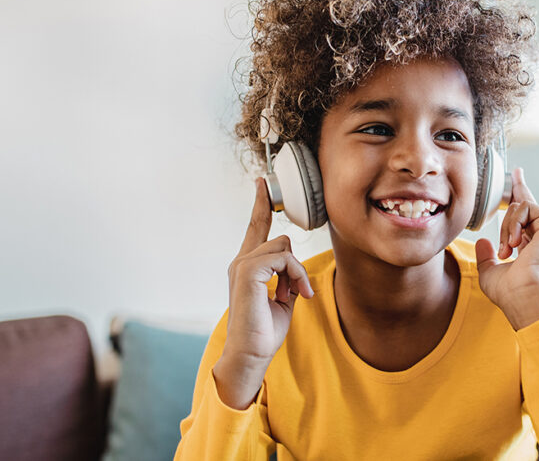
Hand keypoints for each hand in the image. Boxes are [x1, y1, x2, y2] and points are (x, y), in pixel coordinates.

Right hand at [213, 177, 314, 409]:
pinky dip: (295, 276)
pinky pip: (283, 259)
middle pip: (279, 237)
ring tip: (293, 296)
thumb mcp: (282, 299)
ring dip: (296, 273)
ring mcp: (242, 265)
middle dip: (295, 265)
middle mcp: (241, 262)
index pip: (255, 228)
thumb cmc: (264, 332)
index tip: (262, 184)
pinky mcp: (247, 272)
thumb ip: (287, 277)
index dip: (261, 205)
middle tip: (297, 292)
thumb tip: (295, 266)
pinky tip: (292, 295)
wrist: (251, 354)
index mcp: (247, 266)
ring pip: (284, 248)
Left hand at [475, 168, 538, 329]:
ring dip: (505, 227)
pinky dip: (513, 223)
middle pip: (527, 202)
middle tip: (515, 170)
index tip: (516, 177)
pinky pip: (524, 207)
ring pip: (517, 207)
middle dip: (517, 187)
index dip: (518, 195)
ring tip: (507, 249)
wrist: (524, 295)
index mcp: (531, 244)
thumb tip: (483, 242)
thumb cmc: (509, 291)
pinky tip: (515, 243)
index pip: (524, 216)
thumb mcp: (490, 272)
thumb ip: (486, 256)